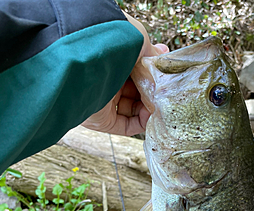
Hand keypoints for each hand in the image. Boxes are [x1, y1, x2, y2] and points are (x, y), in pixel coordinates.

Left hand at [83, 12, 167, 135]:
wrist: (88, 56)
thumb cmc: (112, 42)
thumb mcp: (137, 40)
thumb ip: (151, 52)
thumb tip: (162, 57)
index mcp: (111, 61)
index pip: (136, 71)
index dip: (152, 74)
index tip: (164, 73)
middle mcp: (106, 81)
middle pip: (136, 92)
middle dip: (152, 92)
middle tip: (165, 91)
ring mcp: (104, 101)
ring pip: (133, 110)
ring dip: (150, 108)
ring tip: (160, 102)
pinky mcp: (103, 120)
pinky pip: (126, 126)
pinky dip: (142, 123)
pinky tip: (152, 115)